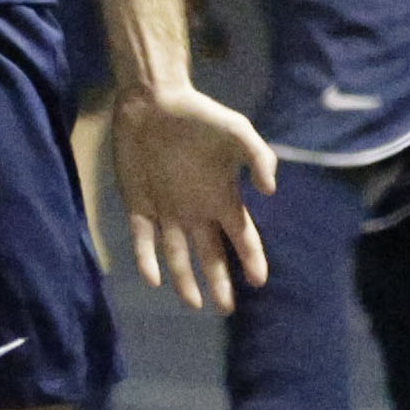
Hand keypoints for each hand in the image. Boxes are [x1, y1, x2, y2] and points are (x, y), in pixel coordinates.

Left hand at [110, 82, 275, 313]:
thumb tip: (270, 190)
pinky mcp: (138, 204)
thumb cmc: (199, 114)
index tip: (259, 281)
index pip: (242, 236)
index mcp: (222, 196)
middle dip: (219, 282)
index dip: (252, 259)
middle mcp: (196, 209)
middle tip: (226, 309)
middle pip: (211, 255)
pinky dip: (147, 258)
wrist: (154, 100)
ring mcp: (167, 210)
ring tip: (194, 304)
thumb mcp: (237, 131)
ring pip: (177, 255)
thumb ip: (258, 156)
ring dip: (185, 280)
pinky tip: (152, 278)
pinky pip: (143, 238)